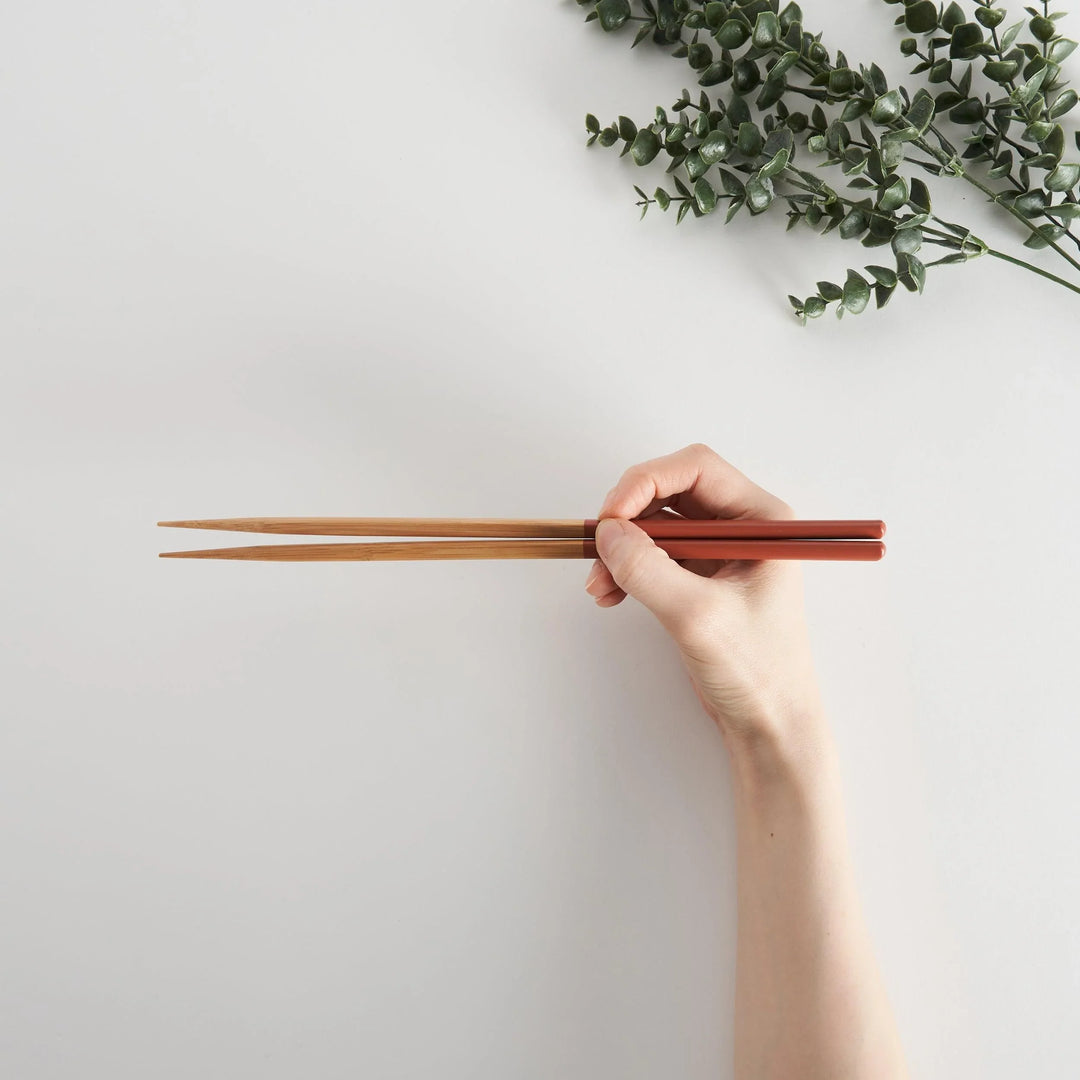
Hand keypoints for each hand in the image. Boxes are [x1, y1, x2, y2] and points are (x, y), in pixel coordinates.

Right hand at [584, 444, 825, 751]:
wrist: (767, 723)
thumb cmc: (757, 671)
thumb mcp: (696, 615)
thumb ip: (648, 569)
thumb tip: (607, 533)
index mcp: (761, 521)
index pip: (696, 469)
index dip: (647, 481)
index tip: (613, 514)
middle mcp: (741, 528)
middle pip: (670, 491)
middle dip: (628, 516)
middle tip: (600, 544)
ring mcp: (717, 552)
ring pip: (655, 524)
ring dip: (621, 546)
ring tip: (601, 583)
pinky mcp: (697, 577)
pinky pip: (652, 554)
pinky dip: (625, 568)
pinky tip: (609, 594)